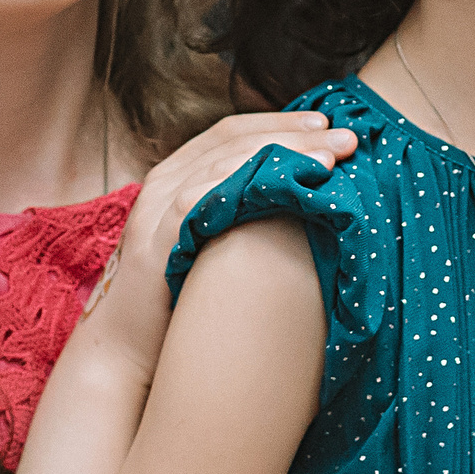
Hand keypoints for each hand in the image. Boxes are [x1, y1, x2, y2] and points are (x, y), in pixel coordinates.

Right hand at [82, 112, 356, 377]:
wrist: (127, 350)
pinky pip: (198, 198)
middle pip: (233, 140)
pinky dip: (242, 184)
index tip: (327, 124)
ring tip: (329, 159)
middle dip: (294, 134)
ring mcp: (155, 208)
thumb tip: (300, 205)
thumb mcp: (216, 246)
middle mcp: (164, 183)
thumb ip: (242, 218)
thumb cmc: (179, 301)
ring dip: (279, 155)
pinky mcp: (154, 239)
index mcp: (177, 178)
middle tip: (347, 136)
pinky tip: (285, 186)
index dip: (281, 123)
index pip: (232, 133)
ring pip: (222, 162)